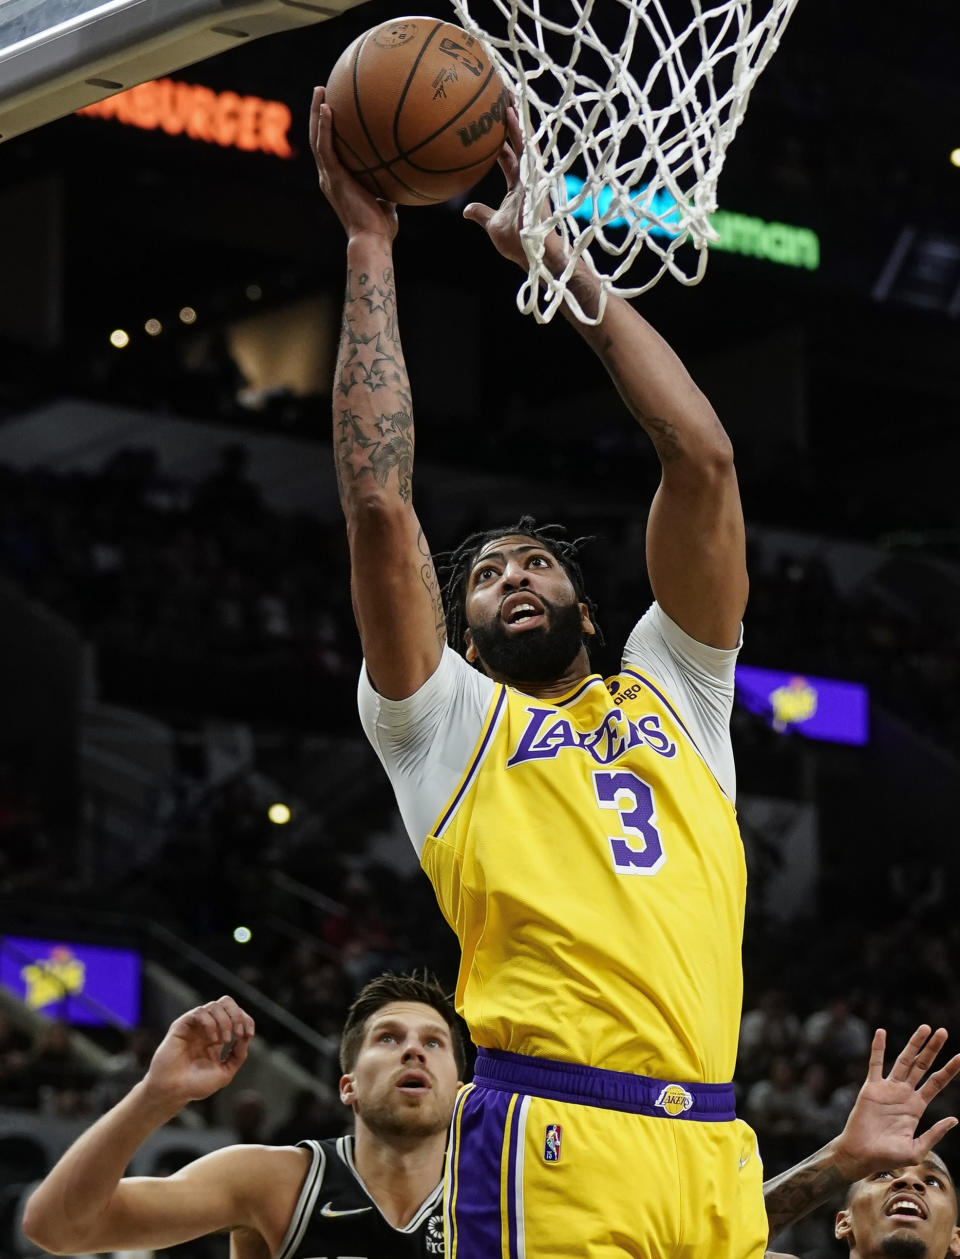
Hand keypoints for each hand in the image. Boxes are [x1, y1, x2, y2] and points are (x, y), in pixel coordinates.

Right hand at [142, 996, 254, 1107]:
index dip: (246, 1019)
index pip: (235, 1015)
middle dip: (237, 1014)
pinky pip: (199, 1012)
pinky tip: (212, 1040)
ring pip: (214, 1005)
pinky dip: (211, 1023)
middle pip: (226, 1003)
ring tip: (225, 1040)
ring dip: (225, 1021)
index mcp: (216, 1037)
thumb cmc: (195, 1086)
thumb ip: (238, 1055)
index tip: (249, 1033)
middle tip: (238, 1033)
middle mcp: (205, 1028)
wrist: (173, 1092)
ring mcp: (193, 1026)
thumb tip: (246, 1036)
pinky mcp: (181, 1025)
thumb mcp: (225, 1072)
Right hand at [309, 87, 397, 243]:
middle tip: (322, 92)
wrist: (372, 240)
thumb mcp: (386, 200)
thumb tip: (402, 171)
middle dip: (318, 114)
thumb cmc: (381, 228)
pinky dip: (324, 127)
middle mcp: (328, 177)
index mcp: (338, 181)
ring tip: (320, 91)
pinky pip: (325, 147)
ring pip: (316, 139)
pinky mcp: (333, 178)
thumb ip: (387, 184)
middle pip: (318, 139)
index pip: (329, 150)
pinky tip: (326, 108)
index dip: (328, 130)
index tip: (333, 110)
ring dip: (316, 113)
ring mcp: (328, 177)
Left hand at [463, 106, 560, 271]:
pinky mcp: (535, 175)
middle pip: (516, 139)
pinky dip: (517, 130)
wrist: (533, 254)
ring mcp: (531, 173)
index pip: (505, 154)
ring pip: (522, 137)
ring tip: (505, 90)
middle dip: (508, 117)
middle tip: (498, 92)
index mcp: (517, 183)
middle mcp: (526, 174)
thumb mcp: (493, 225)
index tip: (487, 120)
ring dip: (514, 114)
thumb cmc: (517, 243)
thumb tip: (466, 209)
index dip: (496, 137)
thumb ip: (481, 214)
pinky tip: (510, 112)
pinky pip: (525, 148)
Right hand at [833, 1025, 959, 1180]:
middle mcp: (904, 1094)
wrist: (862, 1155)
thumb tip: (955, 1119)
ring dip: (914, 1044)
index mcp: (917, 1107)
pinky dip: (878, 1047)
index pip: (936, 1083)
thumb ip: (935, 1134)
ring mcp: (888, 1088)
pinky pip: (875, 1063)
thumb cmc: (888, 1157)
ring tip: (925, 1028)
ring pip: (903, 1060)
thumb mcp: (917, 1149)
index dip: (949, 1070)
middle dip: (933, 1049)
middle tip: (943, 1031)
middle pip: (922, 1066)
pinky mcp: (871, 1087)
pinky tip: (881, 1032)